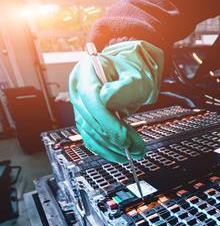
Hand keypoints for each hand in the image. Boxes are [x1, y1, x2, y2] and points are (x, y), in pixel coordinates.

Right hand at [69, 40, 163, 162]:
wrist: (129, 78)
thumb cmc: (133, 74)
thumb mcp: (136, 76)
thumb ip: (125, 86)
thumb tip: (107, 98)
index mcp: (87, 71)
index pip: (90, 98)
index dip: (106, 120)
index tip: (125, 136)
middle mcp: (78, 88)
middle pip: (90, 118)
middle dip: (114, 138)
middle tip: (136, 149)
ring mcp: (79, 105)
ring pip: (90, 132)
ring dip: (112, 147)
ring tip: (134, 152)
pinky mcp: (84, 119)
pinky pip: (90, 138)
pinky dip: (105, 149)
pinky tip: (121, 154)